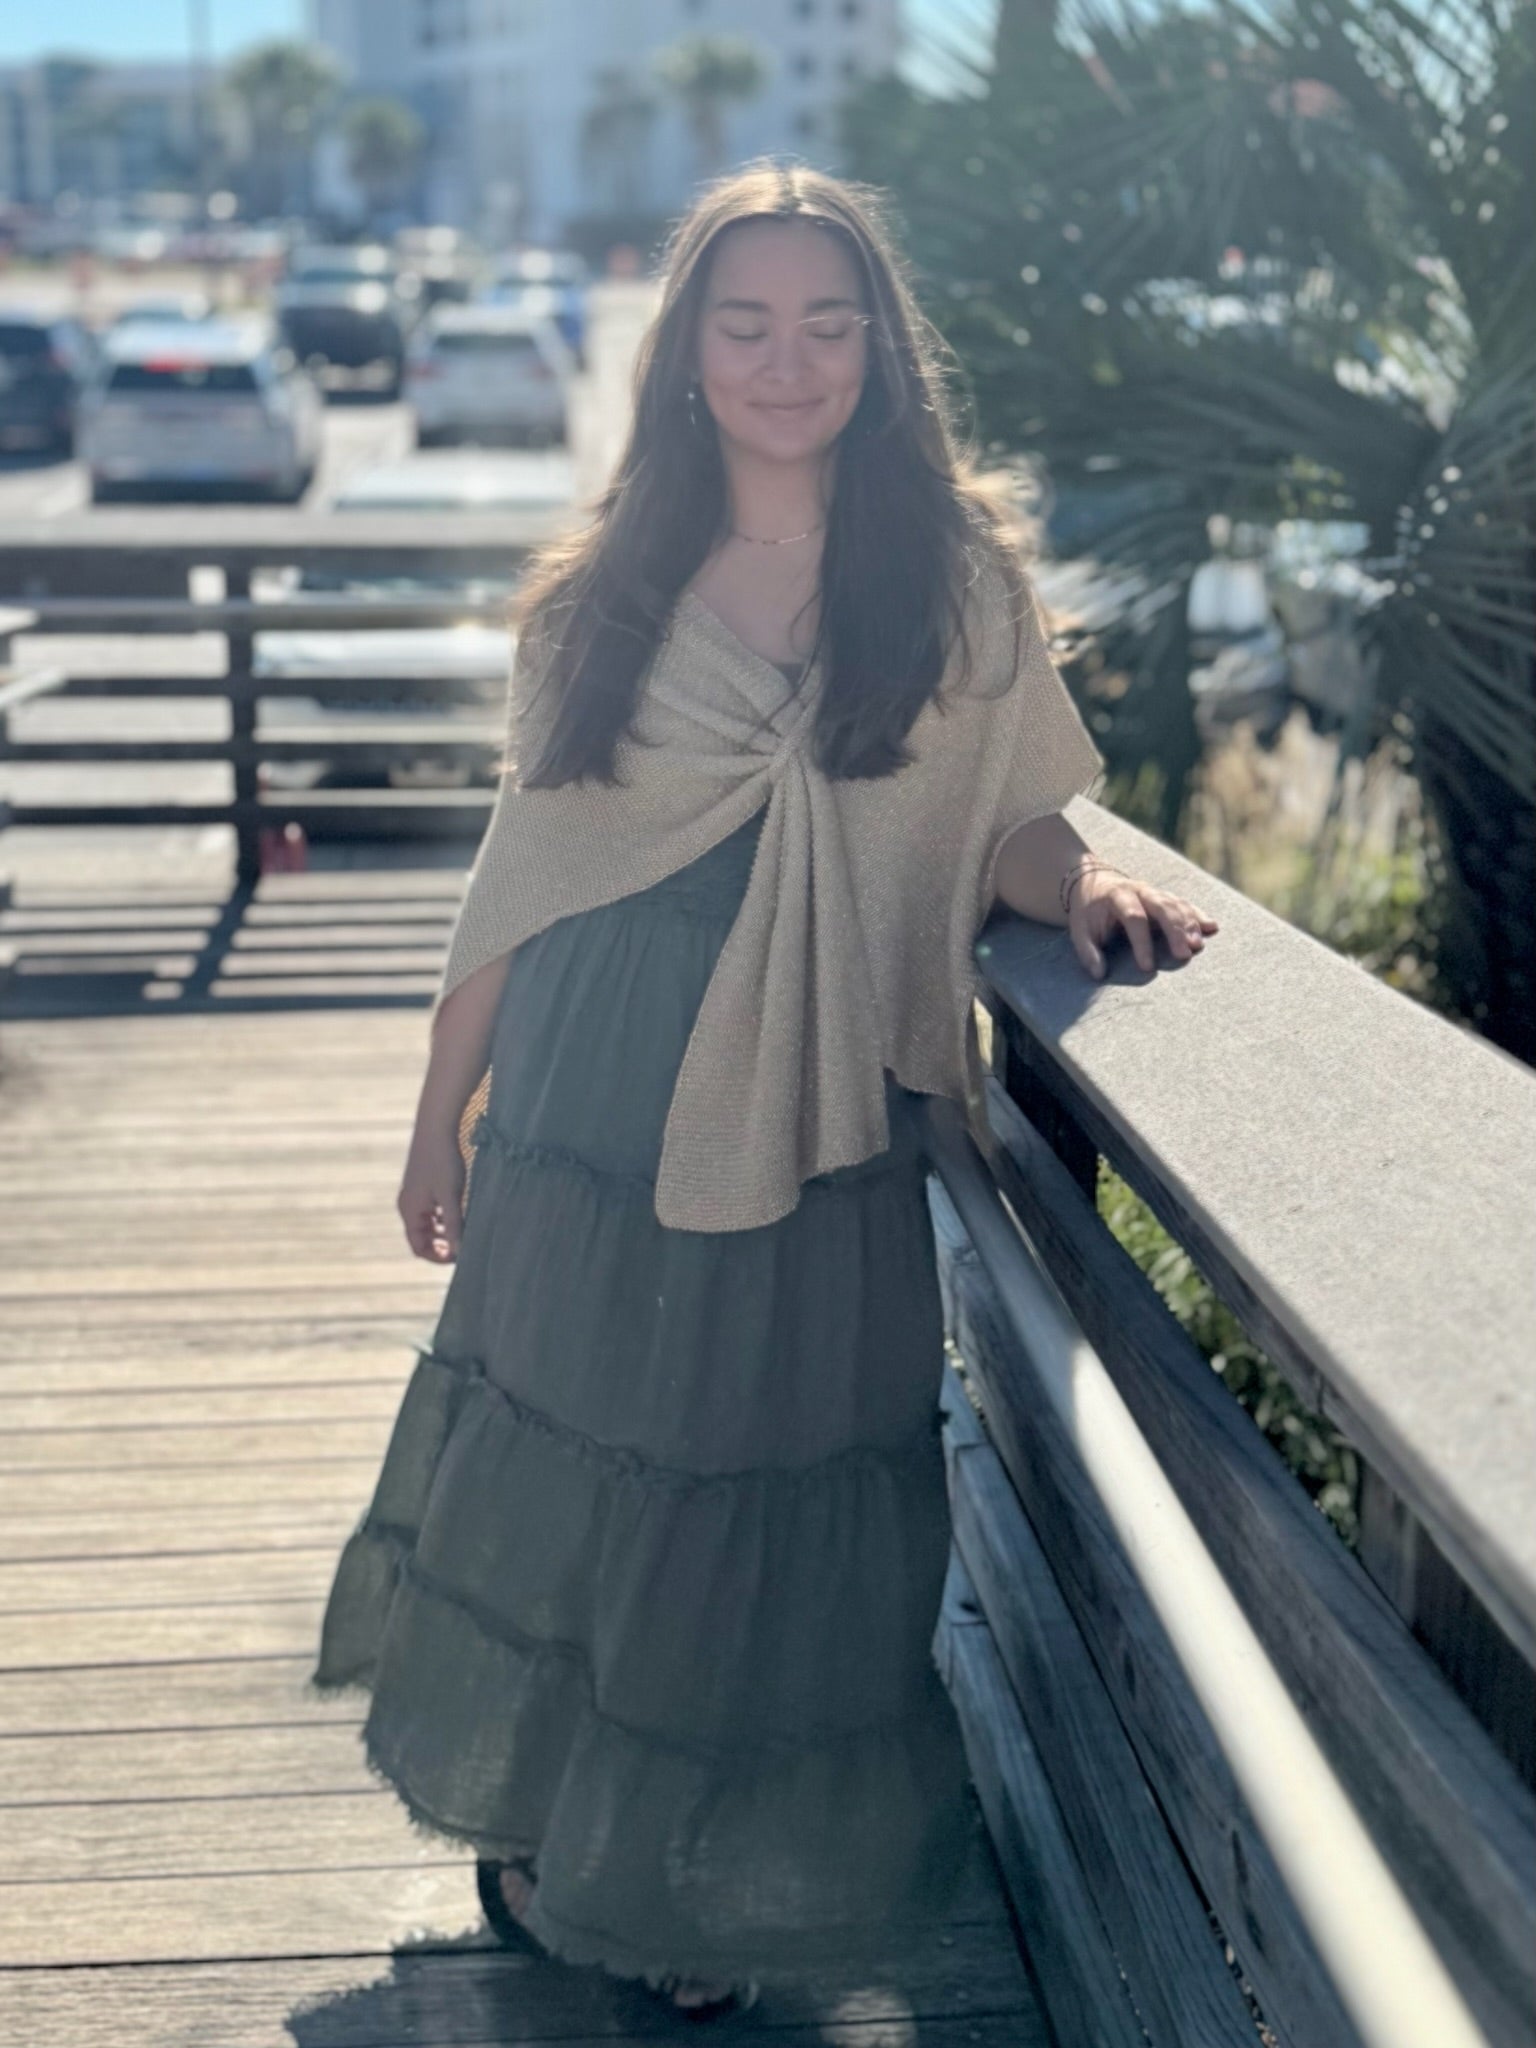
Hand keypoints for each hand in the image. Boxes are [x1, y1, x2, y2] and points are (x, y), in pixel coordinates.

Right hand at [398, 1125, 466, 1263]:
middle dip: (440, 1245)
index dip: (436, 1256)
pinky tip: (458, 1213)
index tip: (458, 1257)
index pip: (418, 1246)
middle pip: (420, 1236)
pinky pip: (429, 1210)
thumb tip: (459, 1252)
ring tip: (462, 1233)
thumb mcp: (451, 1196)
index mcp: (410, 1211)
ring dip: (442, 1231)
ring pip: (426, 1223)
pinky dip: (442, 1217)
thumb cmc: (443, 1162)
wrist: (435, 1128)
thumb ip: (454, 1225)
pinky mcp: (422, 1184)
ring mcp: (413, 1194)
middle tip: (461, 1248)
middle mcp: (407, 1204)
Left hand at [1069, 866, 1218, 980]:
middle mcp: (1139, 890)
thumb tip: (1099, 973)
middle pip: (1162, 907)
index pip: (1134, 918)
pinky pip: (1184, 904)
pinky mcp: (1164, 897)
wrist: (1092, 883)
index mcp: (1117, 896)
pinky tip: (1212, 927)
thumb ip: (1088, 952)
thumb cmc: (1088, 913)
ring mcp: (1154, 892)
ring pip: (1176, 905)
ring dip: (1190, 924)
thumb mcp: (1079, 931)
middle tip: (1185, 953)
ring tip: (1198, 945)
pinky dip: (1198, 916)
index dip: (1141, 943)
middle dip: (1175, 930)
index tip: (1147, 967)